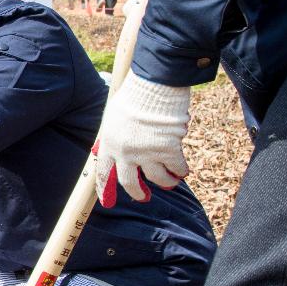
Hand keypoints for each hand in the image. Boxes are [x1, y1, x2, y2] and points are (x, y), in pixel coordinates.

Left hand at [94, 75, 190, 205]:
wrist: (154, 84)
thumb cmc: (136, 95)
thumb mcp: (115, 117)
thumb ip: (117, 137)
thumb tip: (120, 152)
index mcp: (109, 143)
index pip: (103, 172)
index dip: (105, 188)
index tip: (108, 202)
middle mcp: (125, 152)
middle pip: (128, 182)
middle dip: (137, 193)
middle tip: (144, 197)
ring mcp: (146, 152)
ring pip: (157, 178)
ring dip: (166, 181)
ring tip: (172, 180)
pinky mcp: (167, 150)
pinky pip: (176, 167)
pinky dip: (181, 170)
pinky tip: (183, 169)